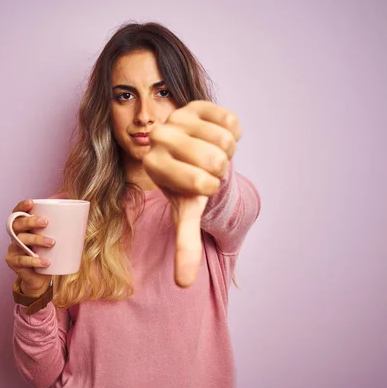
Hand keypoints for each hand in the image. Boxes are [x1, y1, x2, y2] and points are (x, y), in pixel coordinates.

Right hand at [5, 200, 54, 296]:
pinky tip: (46, 262)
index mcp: (22, 227)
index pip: (17, 213)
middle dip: (31, 221)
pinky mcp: (13, 263)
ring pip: (21, 242)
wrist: (40, 277)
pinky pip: (22, 260)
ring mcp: (12, 249)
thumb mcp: (53, 235)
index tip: (32, 202)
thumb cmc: (47, 252)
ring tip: (52, 243)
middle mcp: (14, 236)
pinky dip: (35, 260)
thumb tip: (68, 196)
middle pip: (18, 225)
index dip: (22, 206)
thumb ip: (58, 218)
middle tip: (46, 222)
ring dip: (37, 240)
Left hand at [142, 101, 241, 287]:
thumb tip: (183, 285)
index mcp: (154, 165)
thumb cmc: (188, 186)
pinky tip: (215, 134)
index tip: (198, 184)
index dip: (210, 188)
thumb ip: (184, 246)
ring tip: (209, 151)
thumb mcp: (186, 214)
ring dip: (226, 151)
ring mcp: (178, 116)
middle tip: (206, 167)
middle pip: (216, 160)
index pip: (202, 182)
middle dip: (219, 170)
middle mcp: (160, 138)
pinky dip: (232, 132)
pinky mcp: (197, 102)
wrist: (192, 155)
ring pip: (224, 140)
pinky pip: (230, 120)